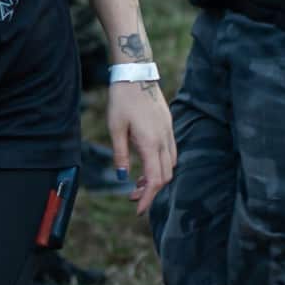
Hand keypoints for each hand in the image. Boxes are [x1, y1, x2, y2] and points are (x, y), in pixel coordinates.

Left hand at [107, 80, 176, 213]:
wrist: (136, 73)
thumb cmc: (122, 99)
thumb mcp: (115, 128)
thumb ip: (121, 154)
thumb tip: (123, 176)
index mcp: (150, 142)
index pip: (154, 180)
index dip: (148, 198)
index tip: (138, 210)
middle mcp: (164, 139)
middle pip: (165, 176)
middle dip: (150, 191)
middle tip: (132, 197)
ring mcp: (168, 132)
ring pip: (169, 165)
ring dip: (156, 178)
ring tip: (136, 182)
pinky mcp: (168, 126)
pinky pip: (169, 152)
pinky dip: (159, 165)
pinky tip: (145, 163)